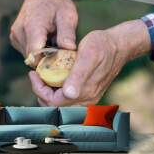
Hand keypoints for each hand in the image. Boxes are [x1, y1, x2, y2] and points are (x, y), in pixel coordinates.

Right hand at [10, 0, 77, 64]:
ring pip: (30, 57)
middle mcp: (20, 32)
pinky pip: (26, 53)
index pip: (36, 54)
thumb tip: (69, 49)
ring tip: (52, 44)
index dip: (49, 62)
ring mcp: (15, 36)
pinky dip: (37, 52)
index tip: (61, 62)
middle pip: (33, 58)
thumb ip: (67, 33)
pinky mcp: (14, 39)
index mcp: (33, 25)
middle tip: (60, 53)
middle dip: (47, 60)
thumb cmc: (56, 4)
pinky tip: (45, 42)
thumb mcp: (67, 14)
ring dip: (42, 56)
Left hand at [29, 19, 151, 105]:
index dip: (39, 89)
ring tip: (43, 76)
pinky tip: (54, 78)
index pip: (53, 102)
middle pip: (55, 107)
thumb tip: (69, 94)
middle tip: (36, 75)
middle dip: (41, 92)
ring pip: (60, 105)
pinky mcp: (88, 94)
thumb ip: (79, 75)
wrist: (119, 46)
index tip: (35, 73)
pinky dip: (56, 91)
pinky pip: (67, 100)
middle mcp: (87, 100)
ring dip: (48, 93)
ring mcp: (88, 99)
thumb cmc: (103, 46)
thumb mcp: (89, 54)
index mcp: (85, 92)